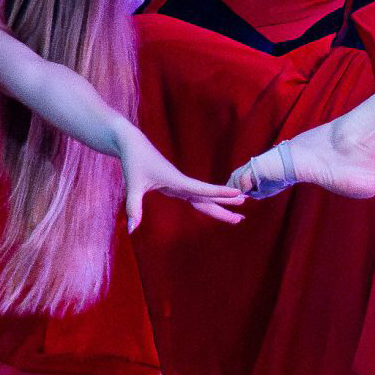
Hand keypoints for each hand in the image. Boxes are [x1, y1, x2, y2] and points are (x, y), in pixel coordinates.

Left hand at [115, 127, 245, 230]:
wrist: (133, 144)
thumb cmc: (133, 162)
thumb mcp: (133, 185)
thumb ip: (134, 208)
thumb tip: (132, 230)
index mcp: (177, 182)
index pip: (202, 190)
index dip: (220, 193)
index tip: (238, 194)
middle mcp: (182, 183)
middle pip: (208, 198)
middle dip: (225, 207)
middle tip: (242, 218)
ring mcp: (180, 183)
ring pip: (204, 197)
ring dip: (220, 204)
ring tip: (238, 210)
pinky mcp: (176, 184)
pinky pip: (196, 195)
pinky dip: (208, 201)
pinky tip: (213, 205)